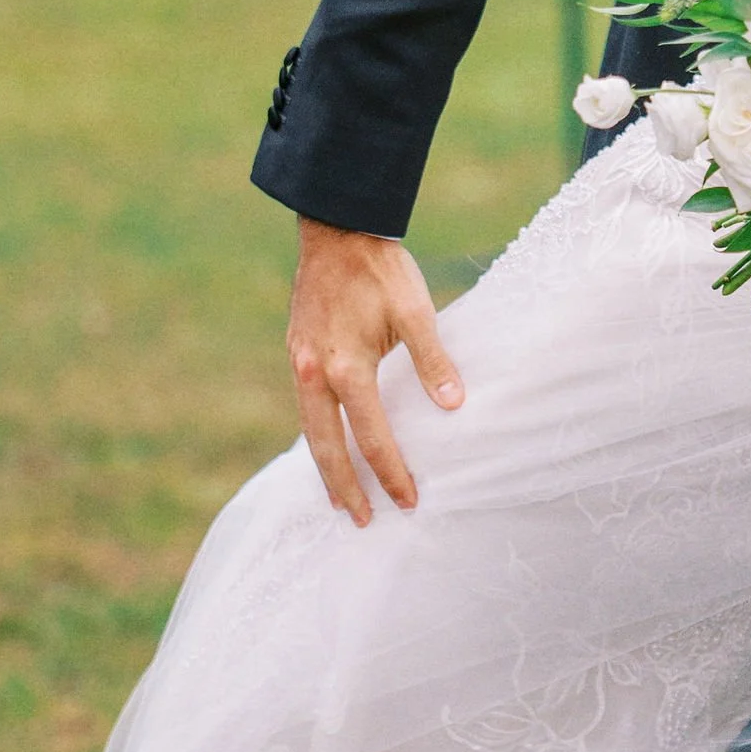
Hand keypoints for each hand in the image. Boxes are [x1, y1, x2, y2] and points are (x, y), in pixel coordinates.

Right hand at [287, 220, 462, 524]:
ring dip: (326, 466)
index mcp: (346, 367)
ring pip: (309, 430)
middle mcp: (314, 372)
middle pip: (326, 447)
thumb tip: (454, 405)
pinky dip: (317, 434)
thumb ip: (433, 360)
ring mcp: (299, 363)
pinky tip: (330, 445)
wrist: (337, 229)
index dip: (391, 472)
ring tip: (342, 497)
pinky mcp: (297, 352)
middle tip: (363, 521)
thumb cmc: (381, 269)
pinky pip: (306, 407)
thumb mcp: (416, 310)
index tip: (409, 501)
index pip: (371, 436)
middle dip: (346, 487)